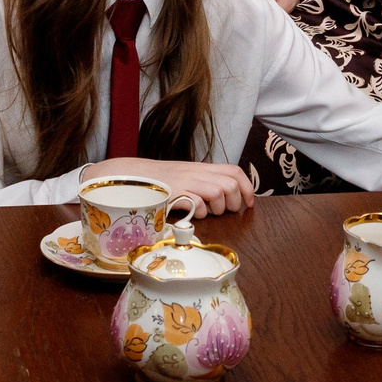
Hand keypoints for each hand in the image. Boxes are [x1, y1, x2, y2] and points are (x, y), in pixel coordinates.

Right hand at [97, 158, 254, 218]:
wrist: (133, 176)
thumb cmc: (161, 181)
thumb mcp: (186, 176)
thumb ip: (204, 182)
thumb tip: (227, 196)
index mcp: (202, 168)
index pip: (234, 171)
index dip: (247, 188)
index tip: (249, 204)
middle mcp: (197, 172)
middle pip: (230, 184)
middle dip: (233, 202)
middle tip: (224, 211)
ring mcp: (186, 182)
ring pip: (218, 192)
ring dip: (218, 208)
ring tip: (208, 212)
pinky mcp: (175, 193)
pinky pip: (198, 204)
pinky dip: (200, 212)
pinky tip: (193, 213)